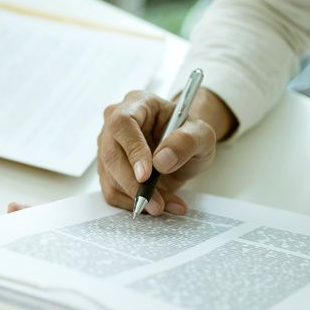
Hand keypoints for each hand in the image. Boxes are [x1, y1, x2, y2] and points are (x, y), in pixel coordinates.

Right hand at [97, 88, 232, 215]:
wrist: (183, 148)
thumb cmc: (189, 135)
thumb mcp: (202, 135)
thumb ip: (186, 142)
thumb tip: (162, 160)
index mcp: (137, 103)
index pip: (123, 123)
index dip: (132, 150)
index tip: (146, 175)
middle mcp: (115, 122)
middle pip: (111, 154)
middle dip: (133, 184)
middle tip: (156, 202)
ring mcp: (107, 146)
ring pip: (110, 177)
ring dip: (136, 197)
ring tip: (165, 205)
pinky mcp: (107, 169)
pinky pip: (112, 191)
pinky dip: (133, 203)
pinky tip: (158, 205)